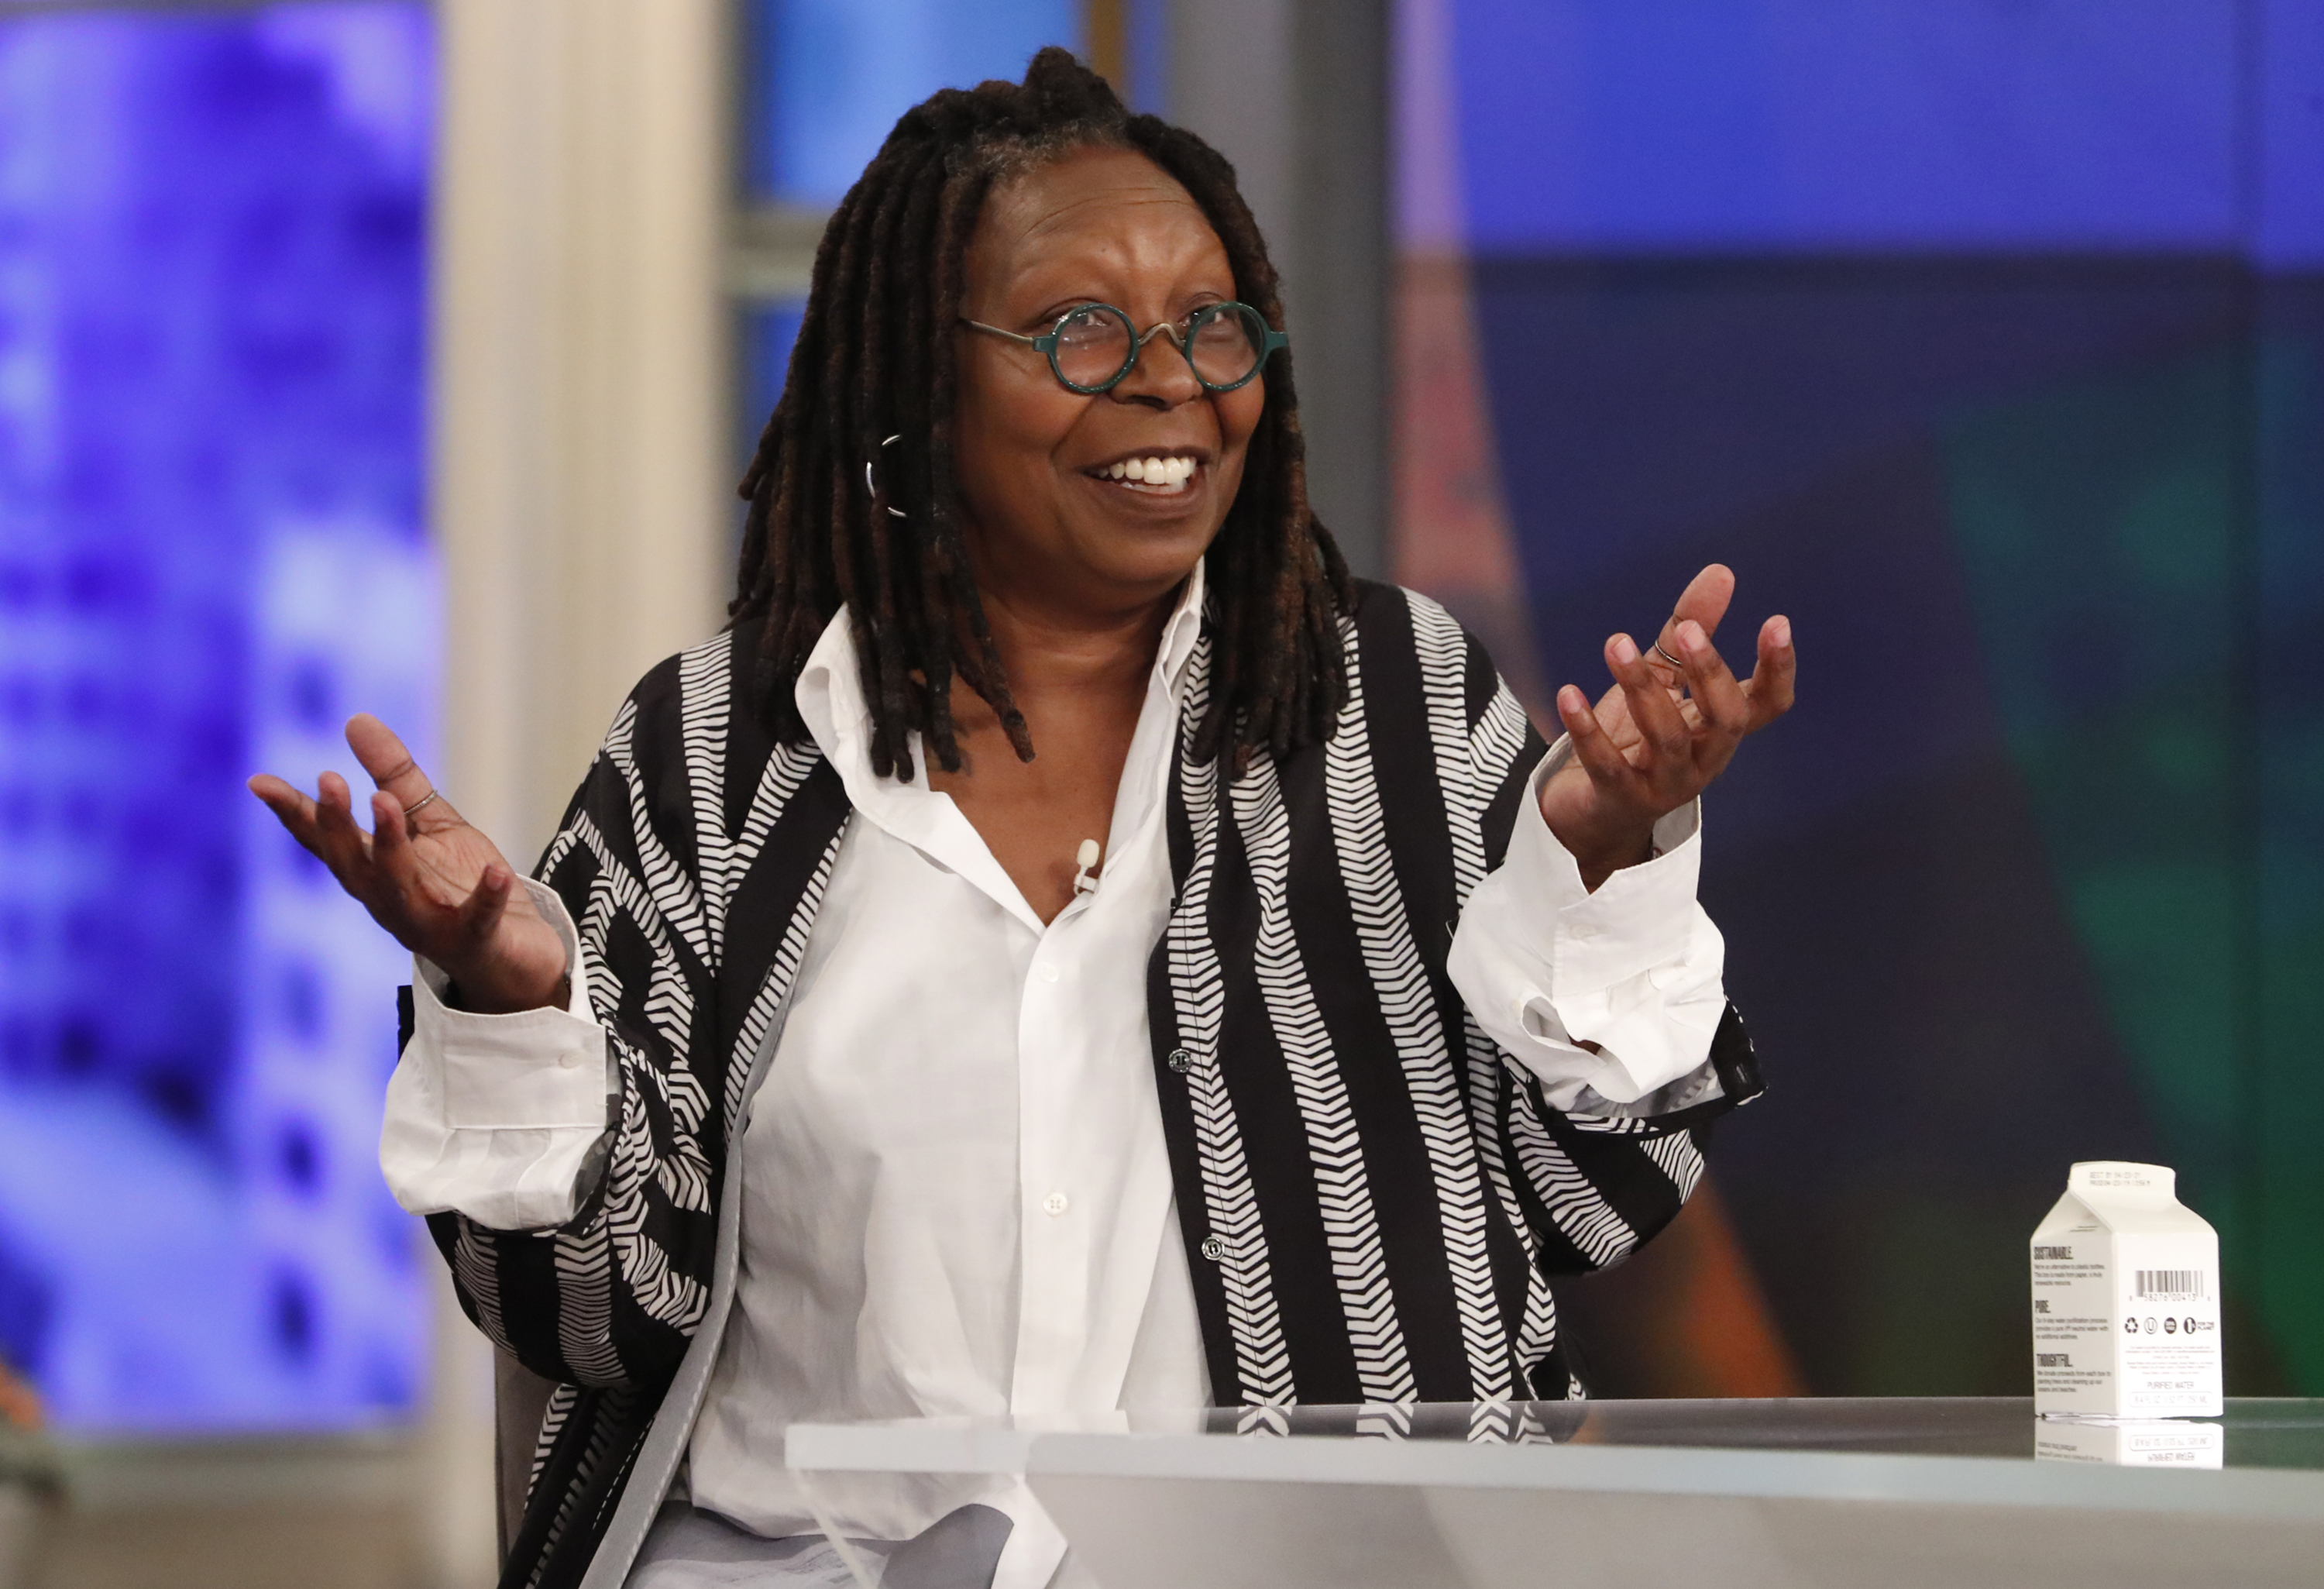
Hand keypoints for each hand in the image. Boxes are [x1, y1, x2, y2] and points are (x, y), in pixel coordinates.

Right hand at [247, 715, 568, 1012]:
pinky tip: (496, 870)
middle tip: (329, 779)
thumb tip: (355, 719)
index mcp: (374, 872)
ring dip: (389, 848)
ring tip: (384, 801)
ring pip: (398, 889)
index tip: (259, 782)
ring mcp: (429, 924)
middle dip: (337, 824)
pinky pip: (477, 920)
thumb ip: (395, 777)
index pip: (326, 841)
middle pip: (352, 865)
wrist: (514, 953)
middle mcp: (389, 901)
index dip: (295, 814)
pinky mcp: (474, 940)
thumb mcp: (431, 824)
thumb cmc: (462, 886)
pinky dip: (485, 898)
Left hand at [1539, 564, 1795, 889]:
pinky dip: (1588, 729)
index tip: (1776, 622)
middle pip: (1725, 721)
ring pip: (1666, 738)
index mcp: (1719, 730)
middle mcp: (1703, 761)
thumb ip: (1689, 629)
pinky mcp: (1619, 800)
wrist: (1591, 814)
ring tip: (1616, 643)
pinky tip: (1570, 693)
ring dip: (1642, 688)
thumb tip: (1722, 572)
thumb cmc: (1635, 738)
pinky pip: (1607, 766)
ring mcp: (1664, 786)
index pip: (1767, 705)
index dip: (1777, 668)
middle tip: (1685, 631)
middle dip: (1709, 673)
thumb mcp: (1663, 679)